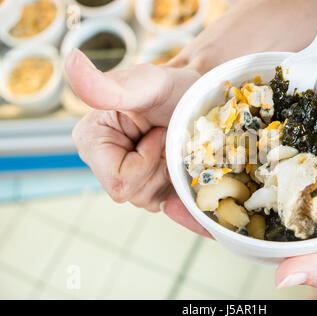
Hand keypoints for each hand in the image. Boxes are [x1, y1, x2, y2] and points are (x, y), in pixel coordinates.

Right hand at [67, 49, 199, 211]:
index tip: (160, 132)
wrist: (197, 99)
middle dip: (161, 170)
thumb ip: (108, 85)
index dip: (147, 160)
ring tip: (175, 147)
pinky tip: (181, 167)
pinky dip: (178, 190)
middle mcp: (103, 163)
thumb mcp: (147, 84)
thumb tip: (69, 60)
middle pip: (134, 194)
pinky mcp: (146, 187)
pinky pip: (162, 204)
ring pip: (149, 201)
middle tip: (170, 139)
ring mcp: (125, 177)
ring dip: (171, 176)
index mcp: (91, 141)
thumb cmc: (173, 88)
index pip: (119, 180)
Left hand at [163, 142, 316, 286]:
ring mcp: (293, 171)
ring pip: (249, 163)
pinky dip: (257, 130)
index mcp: (284, 231)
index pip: (234, 229)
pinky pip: (277, 138)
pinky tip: (237, 117)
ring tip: (192, 136)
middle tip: (170, 164)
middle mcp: (282, 200)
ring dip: (223, 152)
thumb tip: (281, 280)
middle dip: (204, 182)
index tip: (171, 206)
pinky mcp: (308, 146)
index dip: (202, 221)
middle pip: (234, 192)